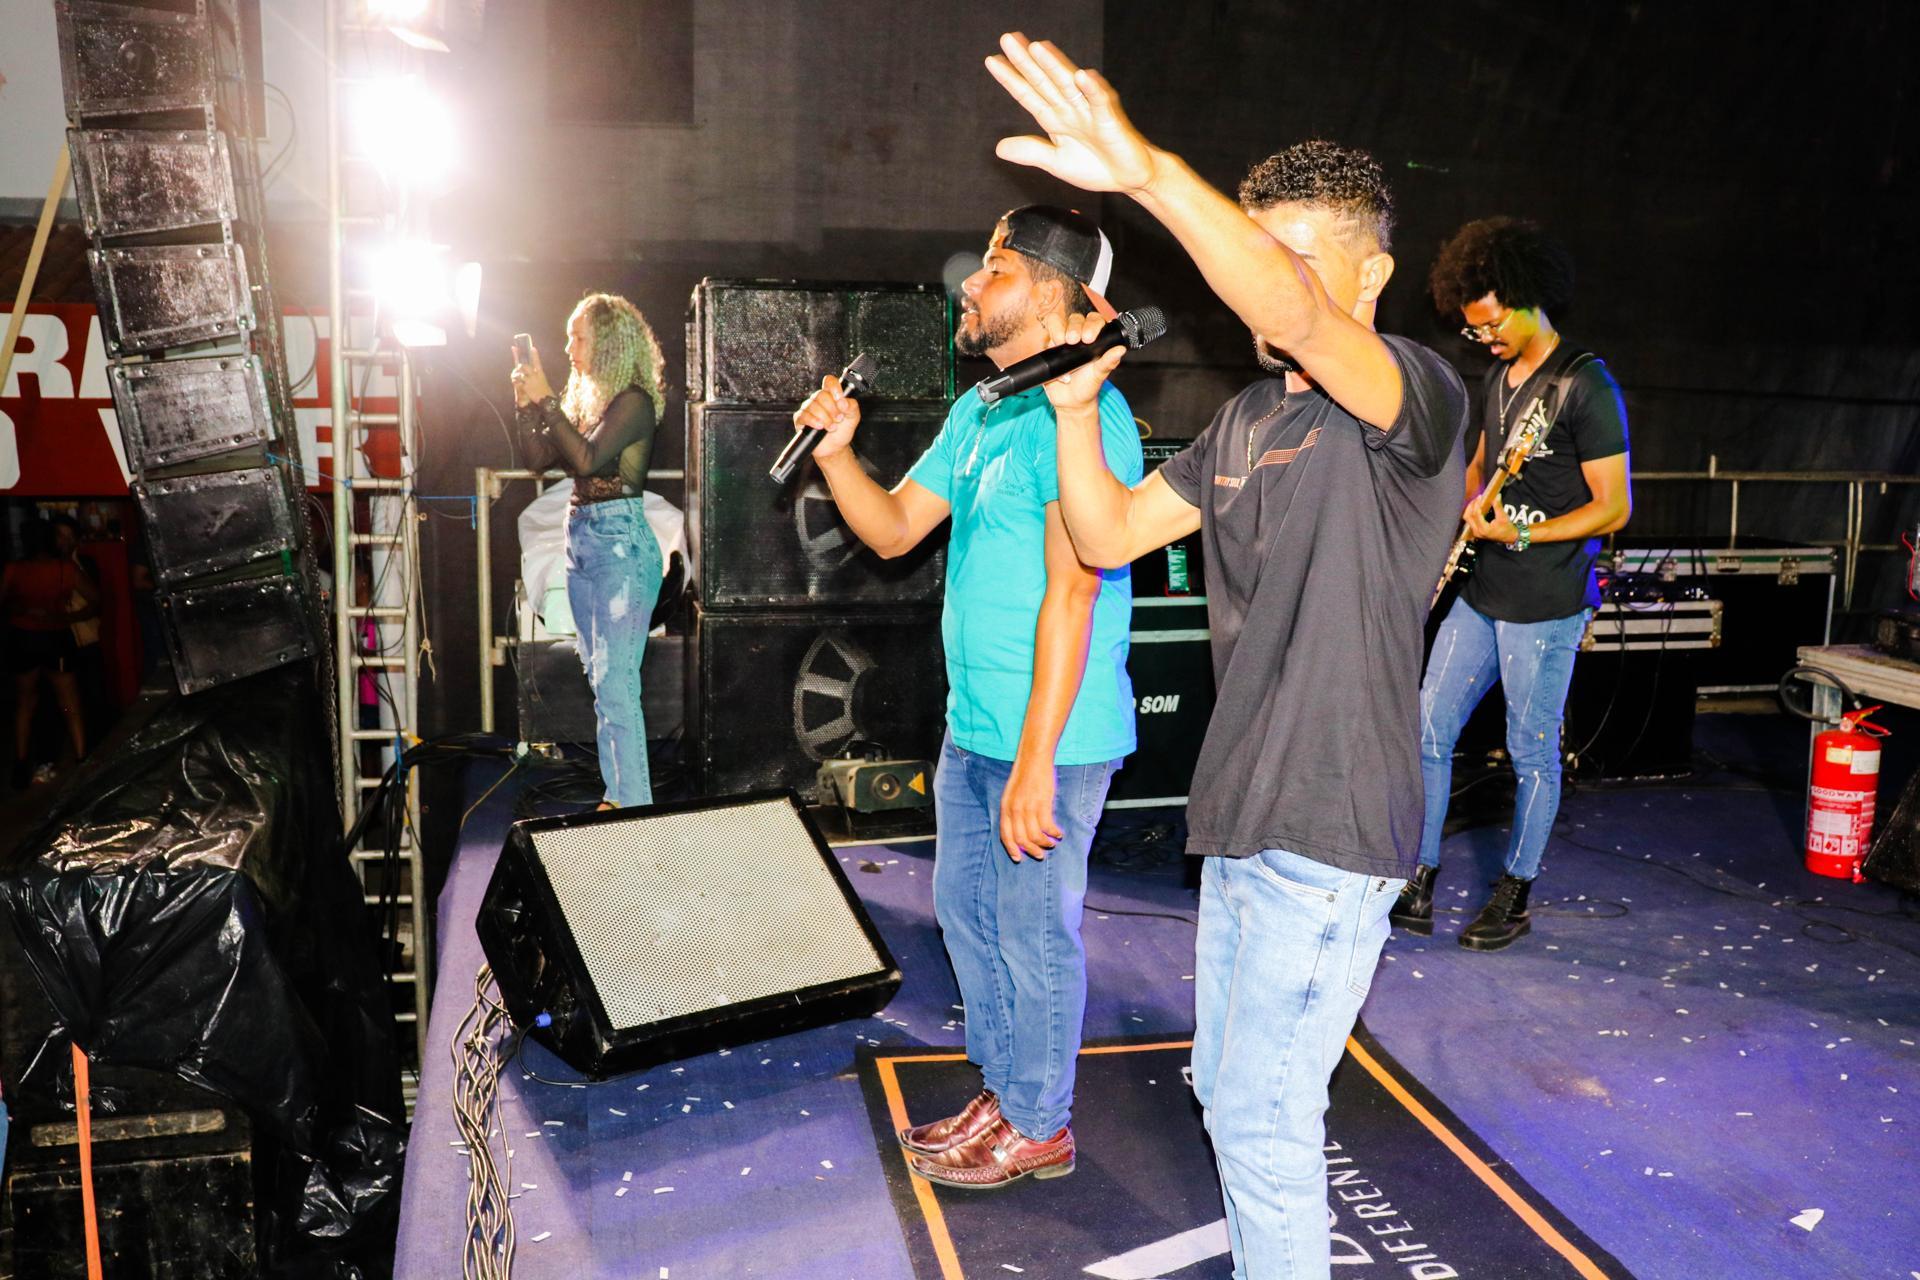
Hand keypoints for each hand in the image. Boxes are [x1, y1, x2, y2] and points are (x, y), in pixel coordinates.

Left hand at [511, 344, 552, 406]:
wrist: (546, 400)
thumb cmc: (544, 390)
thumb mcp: (543, 380)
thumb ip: (537, 375)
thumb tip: (532, 370)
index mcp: (540, 373)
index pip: (537, 362)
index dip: (535, 355)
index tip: (533, 348)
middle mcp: (535, 376)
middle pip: (525, 367)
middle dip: (520, 367)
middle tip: (518, 368)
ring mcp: (530, 382)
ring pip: (520, 374)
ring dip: (515, 375)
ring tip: (514, 377)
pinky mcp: (526, 388)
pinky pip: (518, 382)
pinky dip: (515, 382)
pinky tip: (515, 383)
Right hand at [792, 374, 862, 461]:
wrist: (835, 448)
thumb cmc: (842, 430)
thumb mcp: (853, 417)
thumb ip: (852, 406)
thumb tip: (842, 402)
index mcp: (831, 395)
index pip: (829, 381)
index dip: (834, 387)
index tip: (840, 399)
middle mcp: (818, 400)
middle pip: (821, 395)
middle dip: (832, 409)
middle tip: (838, 419)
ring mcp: (808, 408)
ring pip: (813, 406)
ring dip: (825, 418)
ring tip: (832, 427)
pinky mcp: (800, 419)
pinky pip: (804, 415)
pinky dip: (813, 421)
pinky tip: (820, 427)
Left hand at [985, 33, 1158, 194]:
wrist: (1129, 179)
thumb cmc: (1097, 166)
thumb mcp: (1057, 162)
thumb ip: (1031, 152)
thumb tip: (999, 148)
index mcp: (1056, 117)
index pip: (1029, 93)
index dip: (1010, 78)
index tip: (992, 60)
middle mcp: (1070, 107)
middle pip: (1044, 80)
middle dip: (1026, 61)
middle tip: (1007, 38)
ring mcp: (1090, 110)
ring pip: (1069, 83)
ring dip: (1055, 65)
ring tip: (1038, 48)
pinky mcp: (1110, 118)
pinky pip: (1101, 100)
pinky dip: (1092, 88)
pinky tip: (1082, 75)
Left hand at [999, 754, 1063, 861]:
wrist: (1033, 758)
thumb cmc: (1025, 775)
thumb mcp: (1012, 794)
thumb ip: (1013, 810)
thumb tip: (1020, 829)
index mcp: (1005, 808)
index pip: (1006, 835)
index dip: (1012, 849)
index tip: (1019, 858)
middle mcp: (1015, 809)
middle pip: (1021, 839)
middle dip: (1031, 850)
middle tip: (1040, 855)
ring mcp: (1028, 807)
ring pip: (1036, 835)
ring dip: (1045, 843)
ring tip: (1052, 844)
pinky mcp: (1042, 803)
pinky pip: (1048, 826)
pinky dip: (1054, 833)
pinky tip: (1058, 833)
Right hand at [1036, 310, 1125, 413]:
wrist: (1071, 401)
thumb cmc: (1088, 385)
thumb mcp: (1100, 375)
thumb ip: (1109, 362)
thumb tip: (1120, 350)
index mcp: (1095, 337)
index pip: (1094, 320)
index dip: (1091, 324)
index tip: (1089, 338)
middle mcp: (1078, 335)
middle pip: (1074, 318)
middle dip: (1074, 327)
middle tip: (1073, 340)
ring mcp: (1062, 340)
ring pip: (1056, 322)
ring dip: (1058, 330)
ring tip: (1061, 343)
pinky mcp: (1049, 348)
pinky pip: (1045, 341)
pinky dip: (1050, 348)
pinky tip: (1057, 362)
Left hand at [1464, 495, 1519, 544]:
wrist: (1509, 538)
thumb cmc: (1507, 529)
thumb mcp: (1503, 517)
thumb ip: (1498, 506)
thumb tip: (1496, 496)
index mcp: (1484, 529)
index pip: (1476, 514)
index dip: (1477, 504)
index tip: (1480, 497)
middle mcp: (1477, 531)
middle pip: (1468, 516)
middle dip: (1471, 506)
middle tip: (1476, 499)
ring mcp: (1476, 532)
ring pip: (1467, 519)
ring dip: (1470, 509)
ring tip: (1476, 502)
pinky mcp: (1476, 531)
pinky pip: (1469, 521)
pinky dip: (1471, 513)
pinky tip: (1476, 507)